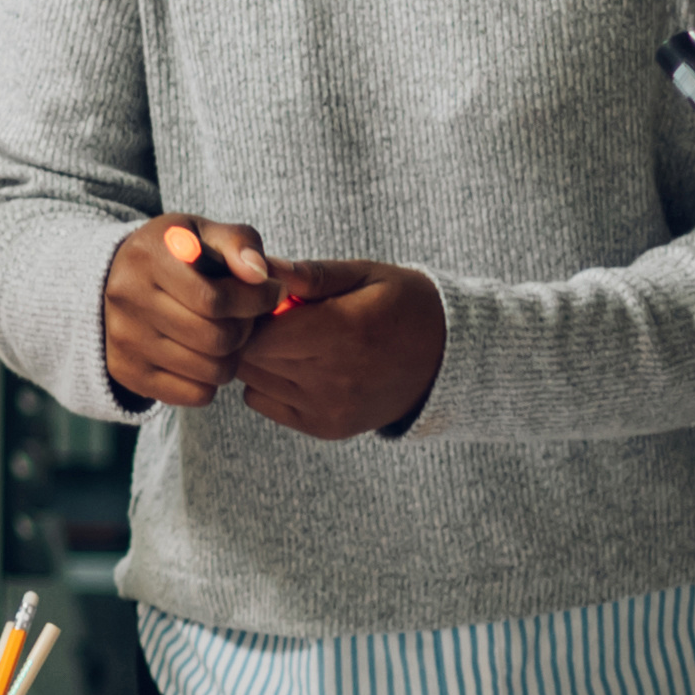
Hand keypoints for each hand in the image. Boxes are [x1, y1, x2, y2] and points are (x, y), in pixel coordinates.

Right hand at [100, 215, 282, 408]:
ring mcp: (123, 338)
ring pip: (210, 371)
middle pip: (215, 339)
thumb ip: (239, 243)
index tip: (272, 292)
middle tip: (248, 317)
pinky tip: (205, 355)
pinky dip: (211, 380)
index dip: (256, 301)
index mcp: (149, 256)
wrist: (117, 277)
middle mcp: (127, 297)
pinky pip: (195, 395)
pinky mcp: (125, 371)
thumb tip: (260, 275)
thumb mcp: (206, 233)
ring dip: (232, 356)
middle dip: (246, 330)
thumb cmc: (178, 254)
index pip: (215, 299)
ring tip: (228, 334)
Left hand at [235, 261, 443, 439]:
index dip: (247, 314)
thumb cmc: (402, 305)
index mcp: (344, 332)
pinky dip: (268, 383)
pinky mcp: (327, 427)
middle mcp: (334, 378)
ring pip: (252, 381)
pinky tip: (296, 364)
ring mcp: (330, 408)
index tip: (260, 299)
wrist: (447, 359)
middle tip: (270, 316)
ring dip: (258, 358)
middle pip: (250, 358)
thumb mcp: (364, 275)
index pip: (257, 335)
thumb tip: (261, 267)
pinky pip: (264, 403)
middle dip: (248, 333)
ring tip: (288, 339)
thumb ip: (309, 274)